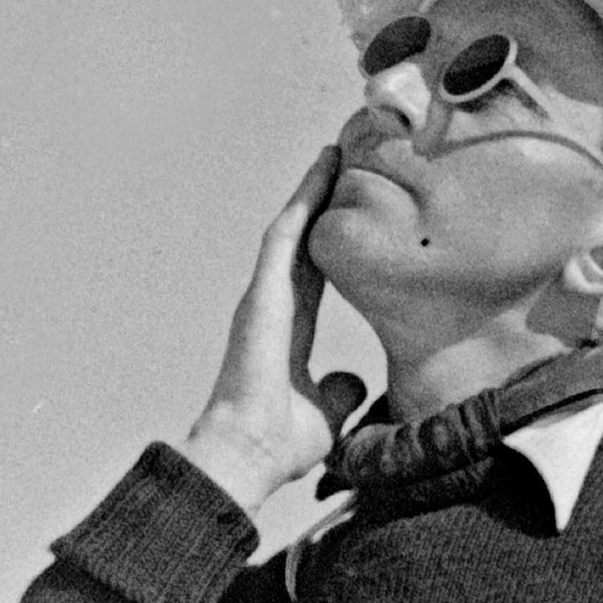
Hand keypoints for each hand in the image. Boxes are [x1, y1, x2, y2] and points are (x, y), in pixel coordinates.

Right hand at [180, 151, 369, 513]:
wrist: (248, 453)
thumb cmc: (278, 445)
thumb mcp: (325, 413)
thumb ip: (338, 391)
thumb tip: (353, 382)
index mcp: (287, 331)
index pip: (315, 275)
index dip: (332, 242)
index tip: (352, 213)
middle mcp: (273, 306)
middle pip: (302, 240)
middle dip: (321, 200)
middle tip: (345, 160)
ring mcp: (264, 295)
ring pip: (293, 227)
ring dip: (312, 187)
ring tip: (337, 149)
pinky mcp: (262, 290)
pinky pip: (286, 233)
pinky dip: (305, 197)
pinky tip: (323, 166)